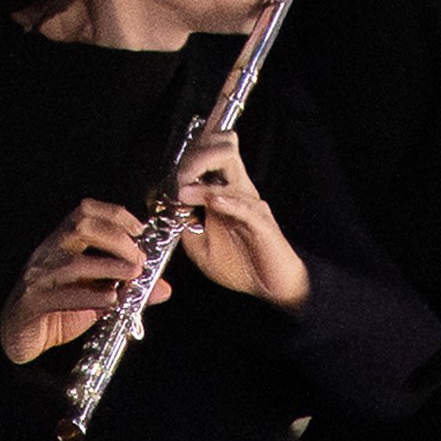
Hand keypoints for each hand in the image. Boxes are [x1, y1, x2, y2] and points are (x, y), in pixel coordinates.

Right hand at [4, 203, 160, 366]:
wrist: (19, 337)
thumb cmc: (56, 311)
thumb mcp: (95, 297)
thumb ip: (126, 289)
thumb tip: (163, 288)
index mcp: (60, 244)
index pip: (84, 211)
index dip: (115, 215)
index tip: (140, 230)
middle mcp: (47, 254)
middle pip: (80, 227)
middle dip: (116, 239)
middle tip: (139, 258)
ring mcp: (37, 277)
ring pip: (74, 263)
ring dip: (108, 266)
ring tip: (133, 275)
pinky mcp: (32, 303)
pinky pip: (61, 296)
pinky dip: (89, 296)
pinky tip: (111, 299)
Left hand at [178, 131, 312, 308]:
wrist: (274, 286)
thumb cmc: (242, 265)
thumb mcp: (202, 249)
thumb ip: (186, 228)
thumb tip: (168, 212)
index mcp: (225, 192)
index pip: (209, 157)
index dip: (188, 156)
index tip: (166, 174)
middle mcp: (239, 192)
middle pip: (222, 153)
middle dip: (197, 157)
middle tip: (177, 175)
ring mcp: (251, 205)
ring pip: (233, 174)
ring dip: (205, 179)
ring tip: (184, 190)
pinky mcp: (262, 224)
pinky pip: (246, 208)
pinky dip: (229, 202)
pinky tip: (214, 201)